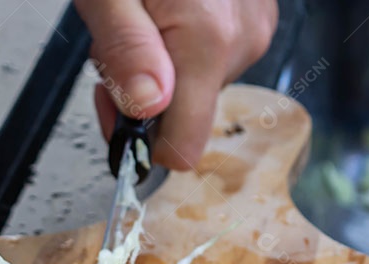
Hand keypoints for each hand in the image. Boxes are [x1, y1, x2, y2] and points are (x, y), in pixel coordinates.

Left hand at [76, 0, 277, 168]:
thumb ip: (126, 52)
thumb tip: (147, 108)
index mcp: (206, 40)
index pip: (184, 146)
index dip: (140, 139)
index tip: (114, 107)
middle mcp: (240, 39)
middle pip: (187, 114)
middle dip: (144, 92)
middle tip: (116, 42)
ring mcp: (254, 26)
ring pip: (198, 84)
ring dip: (160, 65)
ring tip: (141, 14)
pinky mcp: (255, 14)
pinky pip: (214, 54)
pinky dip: (181, 43)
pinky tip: (166, 7)